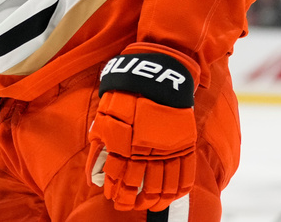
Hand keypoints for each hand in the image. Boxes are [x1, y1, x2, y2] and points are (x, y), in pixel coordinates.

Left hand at [87, 44, 198, 211]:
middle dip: (133, 199)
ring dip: (155, 200)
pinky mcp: (185, 143)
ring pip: (164, 184)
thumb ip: (101, 143)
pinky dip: (179, 190)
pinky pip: (185, 174)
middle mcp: (146, 149)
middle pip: (140, 184)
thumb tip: (95, 169)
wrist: (157, 73)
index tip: (113, 198)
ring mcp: (168, 147)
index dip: (116, 191)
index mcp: (125, 142)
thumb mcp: (106, 114)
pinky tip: (172, 196)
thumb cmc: (126, 91)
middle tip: (128, 206)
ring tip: (149, 206)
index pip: (119, 176)